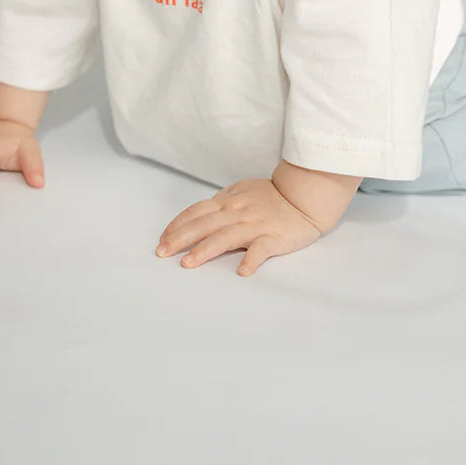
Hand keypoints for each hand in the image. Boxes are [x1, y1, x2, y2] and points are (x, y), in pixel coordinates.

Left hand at [155, 177, 322, 276]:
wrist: (303, 196)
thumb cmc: (272, 196)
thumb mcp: (241, 192)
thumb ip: (222, 205)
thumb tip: (200, 218)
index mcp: (228, 201)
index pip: (197, 212)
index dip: (178, 225)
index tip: (162, 239)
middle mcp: (237, 212)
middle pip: (204, 225)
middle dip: (180, 238)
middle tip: (162, 253)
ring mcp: (254, 225)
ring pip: (225, 237)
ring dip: (205, 250)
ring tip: (188, 264)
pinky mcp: (273, 237)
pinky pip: (261, 249)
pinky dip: (251, 260)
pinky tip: (242, 271)